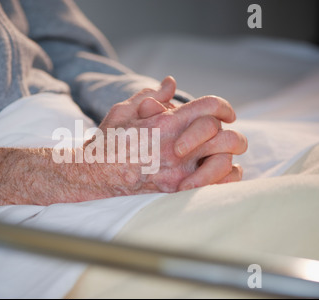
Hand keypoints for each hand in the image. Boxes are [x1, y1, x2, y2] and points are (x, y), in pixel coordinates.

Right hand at [0, 76, 246, 209]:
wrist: (90, 178)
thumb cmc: (105, 144)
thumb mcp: (122, 112)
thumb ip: (149, 95)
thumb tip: (171, 83)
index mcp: (162, 125)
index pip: (210, 107)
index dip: (224, 107)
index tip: (225, 113)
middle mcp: (174, 150)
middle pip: (225, 135)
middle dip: (228, 132)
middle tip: (223, 134)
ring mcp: (177, 175)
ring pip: (226, 162)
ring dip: (226, 156)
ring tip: (218, 154)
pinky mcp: (176, 195)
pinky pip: (216, 187)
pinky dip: (222, 178)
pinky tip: (213, 172)